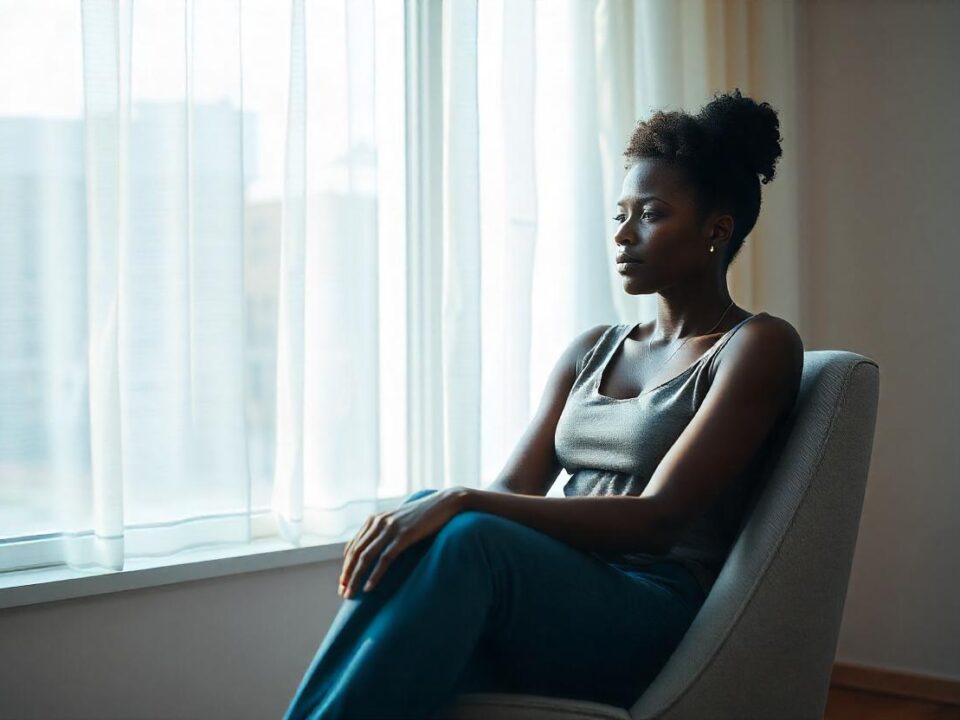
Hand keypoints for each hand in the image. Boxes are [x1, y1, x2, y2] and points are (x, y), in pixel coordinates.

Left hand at [338, 487, 465, 598]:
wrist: (444, 503)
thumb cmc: (424, 515)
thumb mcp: (399, 521)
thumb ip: (385, 532)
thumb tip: (374, 551)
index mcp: (374, 519)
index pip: (353, 547)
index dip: (345, 566)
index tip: (342, 583)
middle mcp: (379, 522)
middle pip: (356, 553)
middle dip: (347, 575)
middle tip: (343, 593)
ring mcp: (391, 528)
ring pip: (366, 557)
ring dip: (356, 578)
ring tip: (351, 594)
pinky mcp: (404, 535)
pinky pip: (384, 559)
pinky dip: (375, 575)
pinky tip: (369, 588)